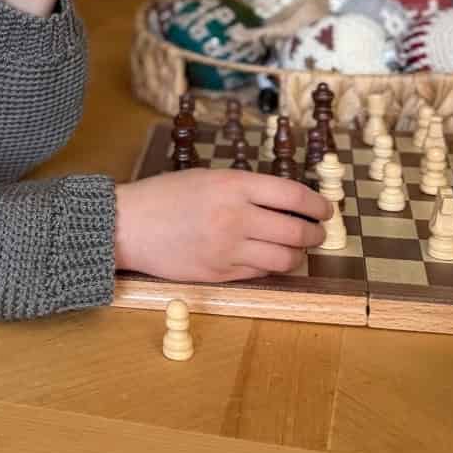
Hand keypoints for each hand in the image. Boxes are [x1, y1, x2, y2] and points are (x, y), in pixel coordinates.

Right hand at [114, 169, 331, 283]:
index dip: (318, 206)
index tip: (326, 210)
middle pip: (297, 232)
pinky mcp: (220, 274)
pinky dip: (271, 268)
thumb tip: (286, 204)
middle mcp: (235, 217)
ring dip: (298, 255)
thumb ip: (246, 189)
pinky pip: (260, 274)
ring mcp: (228, 250)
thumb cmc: (164, 196)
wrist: (127, 226)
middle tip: (316, 233)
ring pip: (285, 260)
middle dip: (315, 234)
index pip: (295, 197)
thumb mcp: (207, 178)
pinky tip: (267, 259)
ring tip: (296, 250)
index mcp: (233, 186)